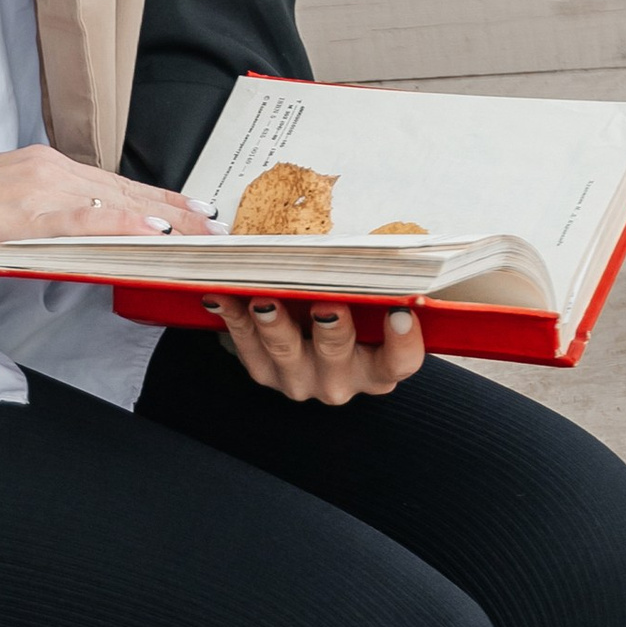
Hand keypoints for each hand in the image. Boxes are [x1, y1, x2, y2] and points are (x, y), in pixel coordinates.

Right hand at [0, 144, 208, 275]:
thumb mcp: (2, 211)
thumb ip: (41, 221)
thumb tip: (74, 244)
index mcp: (45, 169)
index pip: (116, 187)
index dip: (159, 201)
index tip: (194, 213)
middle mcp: (50, 170)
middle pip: (128, 192)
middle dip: (177, 212)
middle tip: (217, 228)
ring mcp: (39, 187)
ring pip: (117, 203)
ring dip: (165, 220)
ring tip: (202, 235)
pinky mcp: (24, 211)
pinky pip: (85, 219)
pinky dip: (123, 224)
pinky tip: (153, 232)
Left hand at [215, 292, 425, 404]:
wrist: (308, 335)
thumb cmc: (347, 309)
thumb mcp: (365, 300)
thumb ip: (371, 283)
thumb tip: (369, 245)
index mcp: (379, 367)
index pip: (400, 362)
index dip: (403, 342)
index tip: (400, 312)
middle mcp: (341, 380)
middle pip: (338, 356)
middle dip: (332, 329)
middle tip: (327, 305)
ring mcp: (300, 381)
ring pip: (288, 354)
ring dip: (276, 326)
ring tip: (266, 301)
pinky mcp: (265, 373)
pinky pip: (247, 346)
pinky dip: (234, 317)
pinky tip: (221, 295)